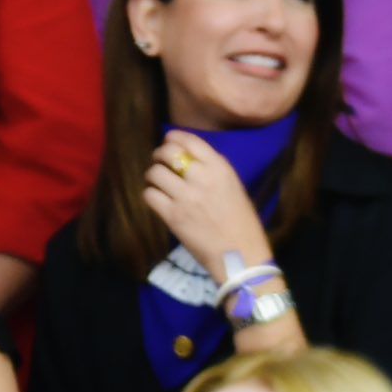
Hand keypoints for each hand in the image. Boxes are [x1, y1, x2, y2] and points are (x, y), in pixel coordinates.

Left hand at [140, 132, 268, 272]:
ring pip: (155, 173)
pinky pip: (150, 195)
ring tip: (157, 183)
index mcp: (220, 168)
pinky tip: (157, 200)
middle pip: (168, 153)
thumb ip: (212, 171)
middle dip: (159, 155)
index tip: (168, 141)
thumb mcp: (233, 186)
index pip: (190, 141)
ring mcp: (185, 196)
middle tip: (159, 163)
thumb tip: (187, 160)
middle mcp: (202, 177)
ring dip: (152, 176)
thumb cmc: (241, 222)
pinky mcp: (173, 216)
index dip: (174, 138)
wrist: (240, 253)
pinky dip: (150, 195)